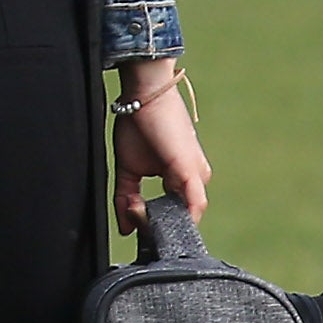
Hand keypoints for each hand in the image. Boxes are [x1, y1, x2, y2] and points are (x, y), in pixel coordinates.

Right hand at [111, 63, 209, 236]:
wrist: (145, 95)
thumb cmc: (139, 123)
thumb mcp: (128, 169)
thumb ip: (126, 197)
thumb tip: (126, 226)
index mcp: (181, 177)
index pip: (174, 211)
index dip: (155, 223)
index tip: (134, 227)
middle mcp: (194, 178)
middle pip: (180, 215)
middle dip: (155, 225)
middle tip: (132, 222)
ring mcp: (196, 175)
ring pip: (186, 214)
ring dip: (160, 222)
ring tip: (137, 215)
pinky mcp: (192, 171)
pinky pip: (194, 204)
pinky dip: (178, 218)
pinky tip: (158, 222)